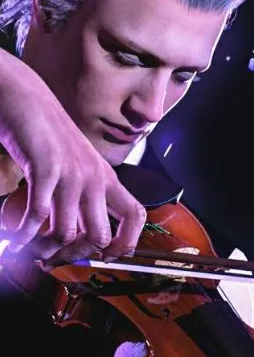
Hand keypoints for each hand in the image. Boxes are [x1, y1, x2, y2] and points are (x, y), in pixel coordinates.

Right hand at [0, 50, 145, 263]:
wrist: (25, 97)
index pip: (135, 215)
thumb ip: (79, 195)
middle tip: (53, 259)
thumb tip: (72, 235)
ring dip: (44, 249)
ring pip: (66, 233)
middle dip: (75, 256)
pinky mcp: (45, 169)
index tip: (106, 256)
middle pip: (99, 236)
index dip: (126, 243)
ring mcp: (71, 174)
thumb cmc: (47, 134)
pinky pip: (38, 216)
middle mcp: (94, 178)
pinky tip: (15, 237)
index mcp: (105, 177)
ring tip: (29, 249)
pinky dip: (23, 234)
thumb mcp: (75, 164)